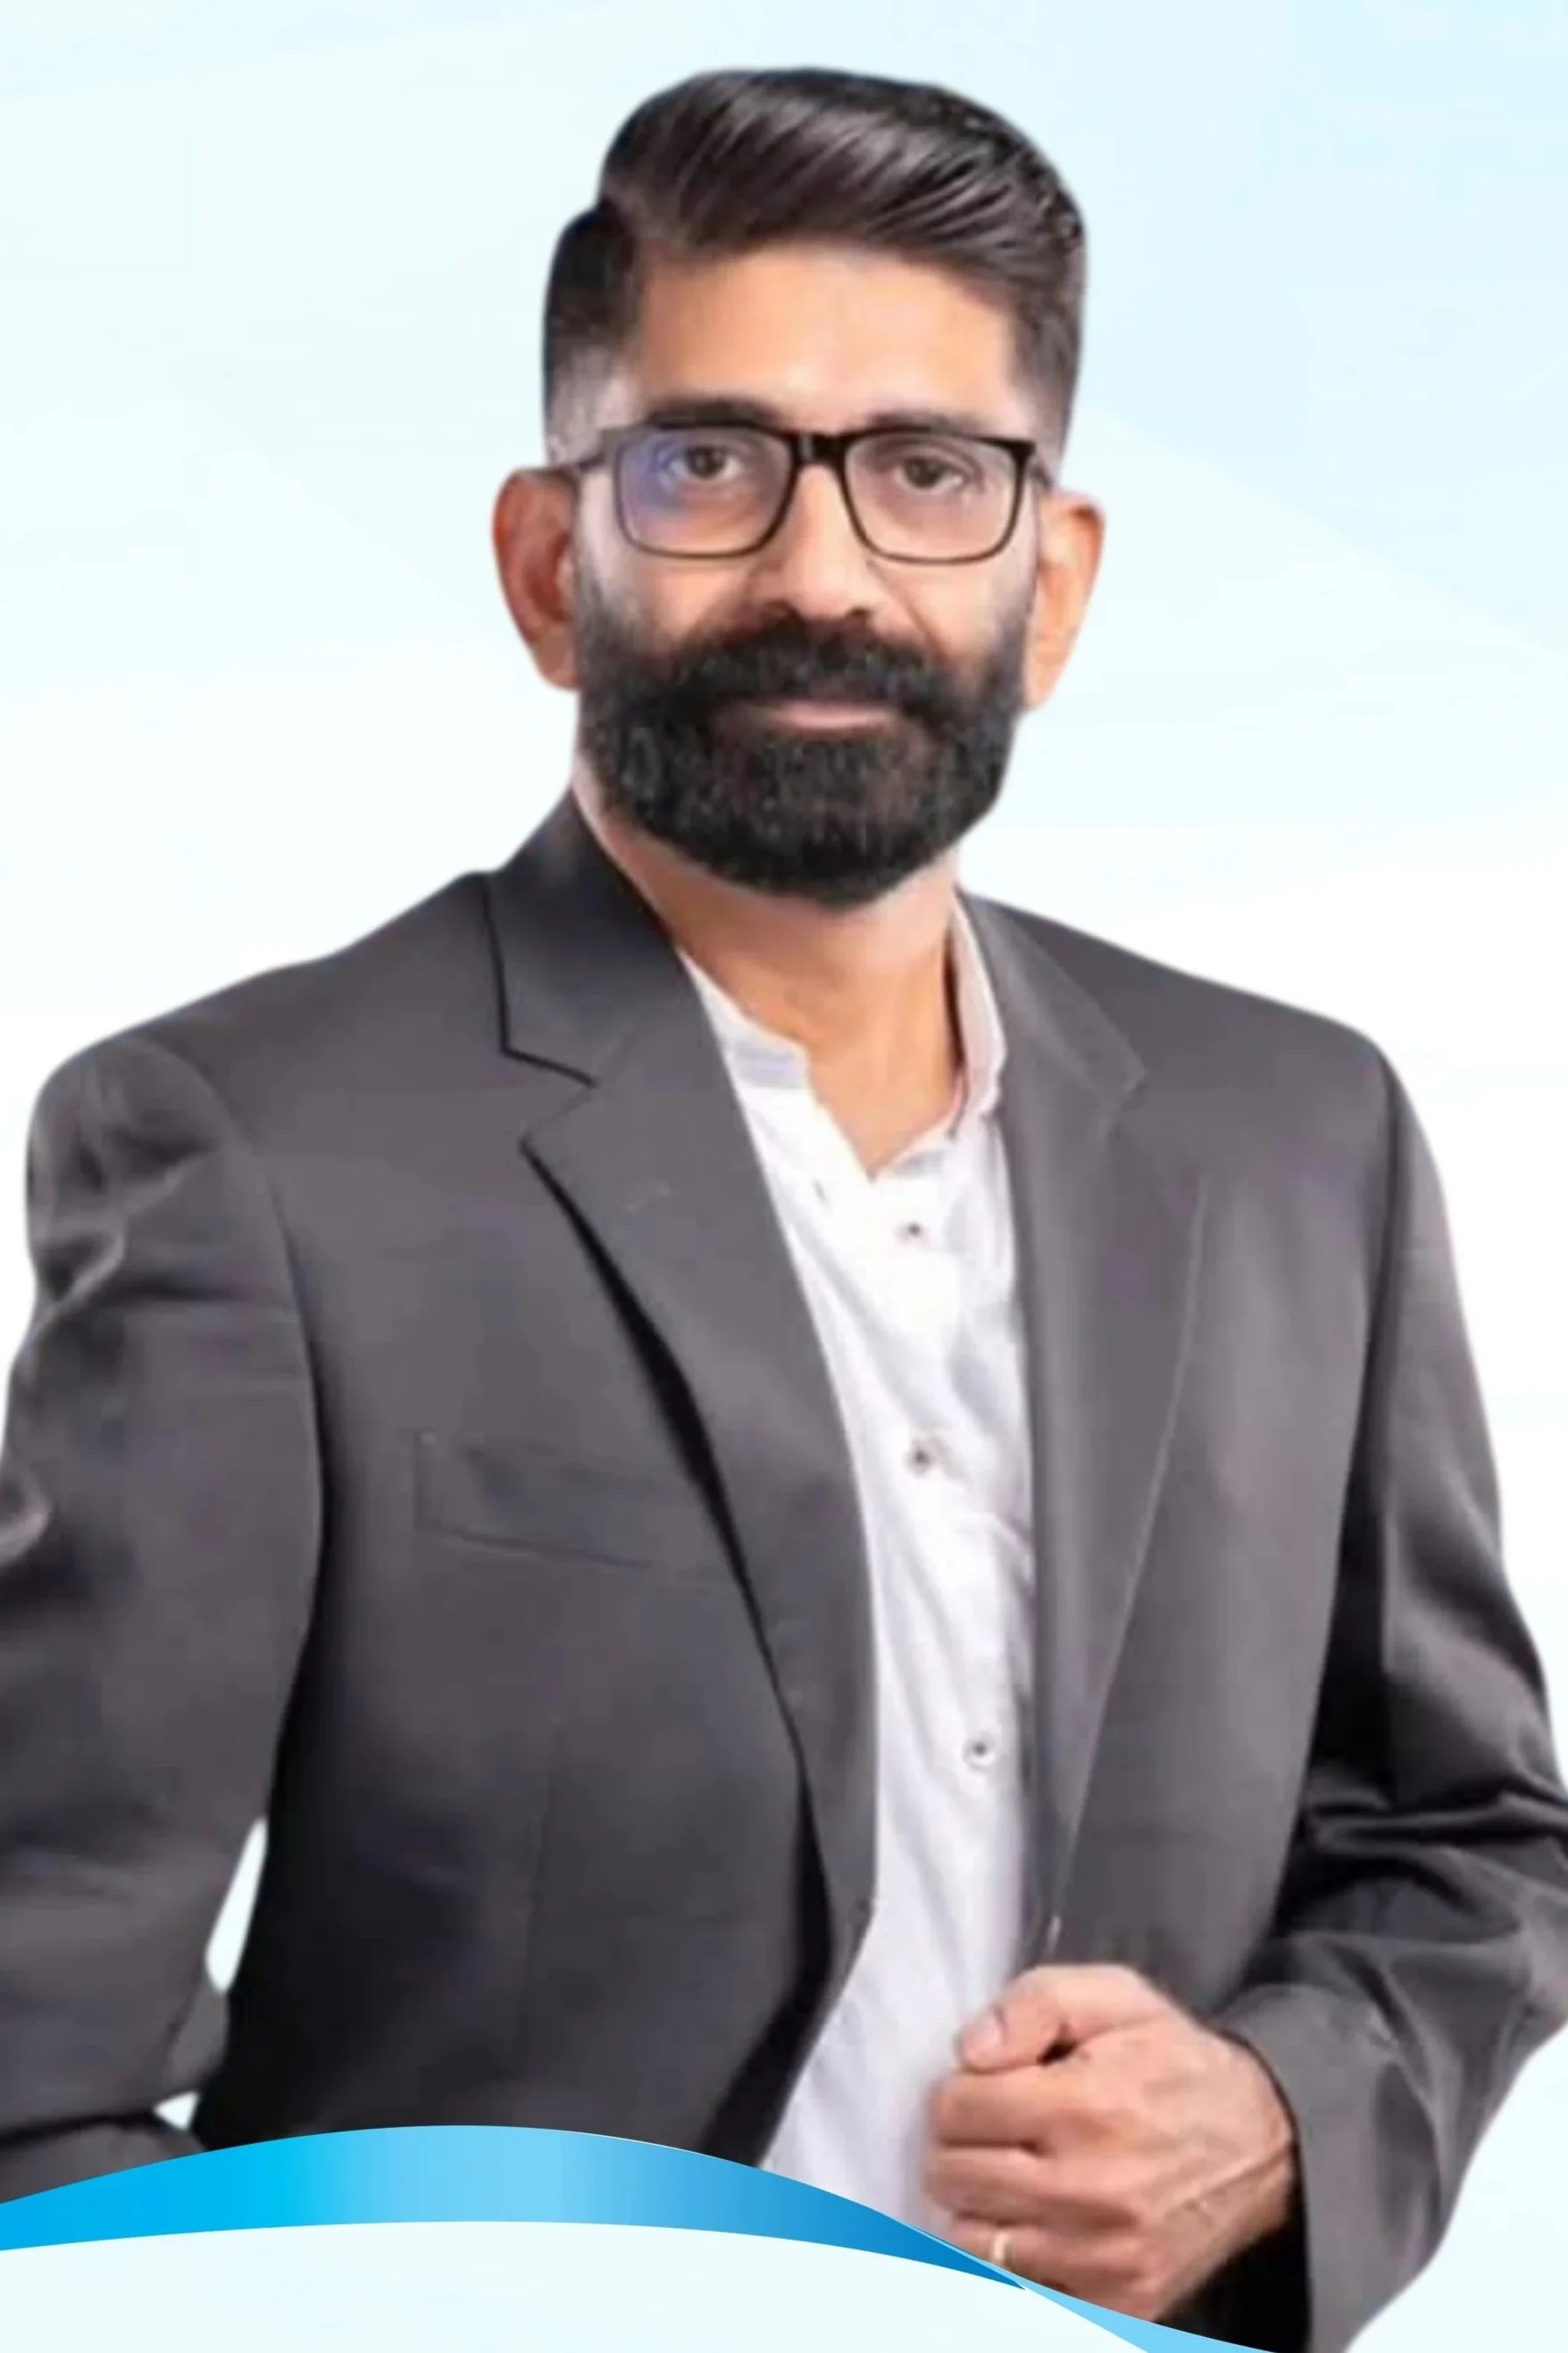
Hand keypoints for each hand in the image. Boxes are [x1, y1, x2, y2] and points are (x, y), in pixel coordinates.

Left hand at [924, 1964, 1297, 2320]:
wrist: (1263, 2143)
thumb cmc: (1173, 2062)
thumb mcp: (1114, 1995)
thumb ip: (1034, 2004)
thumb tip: (969, 2053)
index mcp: (1087, 2107)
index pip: (955, 2109)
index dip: (960, 2089)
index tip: (986, 2087)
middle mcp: (1092, 2191)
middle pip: (952, 2176)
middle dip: (959, 2145)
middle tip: (996, 2131)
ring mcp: (1105, 2258)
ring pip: (971, 2240)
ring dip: (978, 2204)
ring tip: (1013, 2174)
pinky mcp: (1119, 2304)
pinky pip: (1020, 2289)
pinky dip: (1014, 2259)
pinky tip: (1037, 2222)